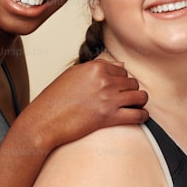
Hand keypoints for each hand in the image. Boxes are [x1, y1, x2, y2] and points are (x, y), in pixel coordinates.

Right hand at [22, 60, 148, 151]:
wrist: (44, 121)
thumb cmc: (55, 100)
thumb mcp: (73, 75)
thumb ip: (97, 67)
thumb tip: (122, 65)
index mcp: (95, 67)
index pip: (122, 70)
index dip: (121, 80)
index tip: (117, 89)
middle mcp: (104, 80)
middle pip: (133, 82)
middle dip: (131, 91)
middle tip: (124, 100)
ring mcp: (108, 98)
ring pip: (140, 96)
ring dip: (139, 102)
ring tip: (134, 107)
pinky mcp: (109, 117)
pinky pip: (138, 114)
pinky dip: (142, 116)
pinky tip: (138, 117)